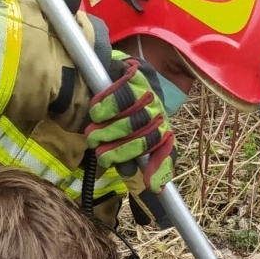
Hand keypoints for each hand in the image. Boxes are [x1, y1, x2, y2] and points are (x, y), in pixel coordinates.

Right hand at [85, 54, 174, 192]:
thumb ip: (129, 158)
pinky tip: (96, 113)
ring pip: (132, 119)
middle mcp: (159, 113)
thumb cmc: (117, 113)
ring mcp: (149, 94)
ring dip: (109, 131)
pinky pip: (122, 94)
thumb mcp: (123, 138)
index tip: (151, 186)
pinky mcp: (135, 74)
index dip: (160, 169)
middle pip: (144, 139)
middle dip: (119, 149)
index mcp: (161, 131)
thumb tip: (134, 175)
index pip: (166, 152)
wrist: (111, 72)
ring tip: (93, 136)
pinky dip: (107, 106)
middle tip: (99, 152)